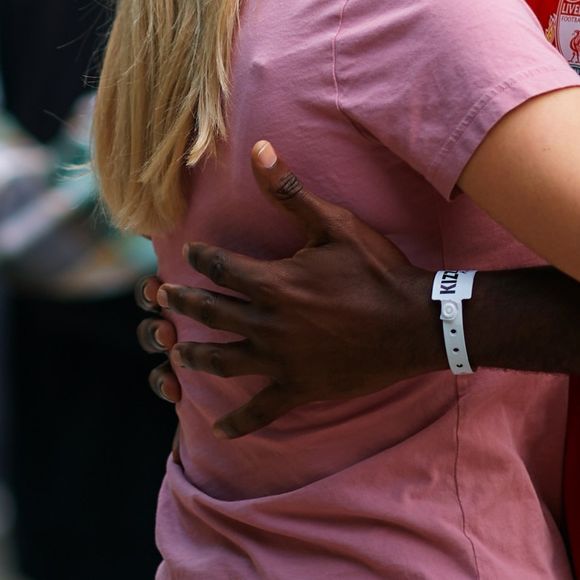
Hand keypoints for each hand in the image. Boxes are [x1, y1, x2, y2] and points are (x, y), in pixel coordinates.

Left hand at [137, 140, 440, 437]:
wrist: (416, 324)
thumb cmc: (377, 270)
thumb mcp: (334, 224)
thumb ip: (290, 191)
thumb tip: (258, 148)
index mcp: (273, 283)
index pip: (220, 268)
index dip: (200, 258)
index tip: (188, 253)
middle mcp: (268, 324)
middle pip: (212, 313)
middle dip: (184, 303)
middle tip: (163, 298)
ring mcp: (281, 360)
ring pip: (224, 360)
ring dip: (196, 355)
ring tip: (177, 352)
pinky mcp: (299, 388)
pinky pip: (260, 409)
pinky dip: (239, 422)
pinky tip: (220, 430)